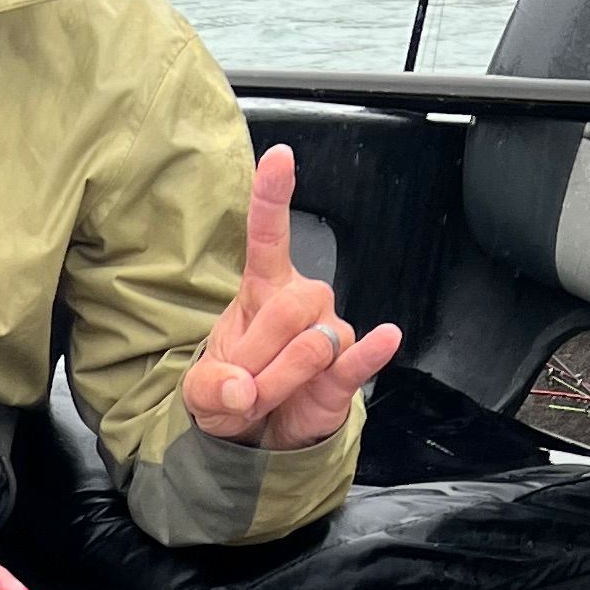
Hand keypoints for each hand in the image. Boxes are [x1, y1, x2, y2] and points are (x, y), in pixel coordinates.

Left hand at [187, 143, 402, 451]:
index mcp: (261, 290)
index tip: (279, 157)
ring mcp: (330, 332)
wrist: (261, 432)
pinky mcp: (349, 368)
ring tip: (269, 396)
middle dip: (260, 354)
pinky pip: (360, 357)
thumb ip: (211, 387)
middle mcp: (302, 301)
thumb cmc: (235, 390)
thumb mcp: (202, 392)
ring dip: (282, 379)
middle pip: (290, 308)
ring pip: (313, 344)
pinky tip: (387, 338)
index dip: (273, 196)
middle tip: (244, 386)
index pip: (268, 235)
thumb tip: (241, 389)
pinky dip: (371, 352)